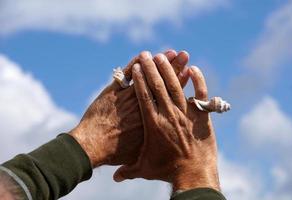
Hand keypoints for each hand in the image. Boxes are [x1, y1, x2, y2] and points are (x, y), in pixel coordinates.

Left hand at [70, 50, 189, 166]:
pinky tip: (141, 55)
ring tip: (169, 52)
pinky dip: (133, 64)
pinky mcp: (112, 92)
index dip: (179, 81)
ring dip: (157, 63)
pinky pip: (124, 74)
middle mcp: (141, 104)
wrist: (92, 146)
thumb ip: (151, 144)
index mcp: (152, 117)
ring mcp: (126, 96)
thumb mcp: (139, 152)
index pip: (169, 95)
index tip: (188, 70)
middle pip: (161, 81)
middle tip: (184, 54)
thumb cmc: (116, 153)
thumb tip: (163, 145)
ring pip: (145, 75)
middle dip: (174, 66)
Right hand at [113, 53, 219, 191]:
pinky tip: (193, 69)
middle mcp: (169, 115)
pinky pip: (199, 93)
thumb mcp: (145, 169)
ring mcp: (186, 114)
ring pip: (176, 86)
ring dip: (170, 69)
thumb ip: (128, 170)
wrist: (194, 175)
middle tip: (149, 54)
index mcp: (153, 124)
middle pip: (159, 86)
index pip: (144, 95)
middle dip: (152, 68)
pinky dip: (197, 80)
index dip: (140, 79)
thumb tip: (115, 177)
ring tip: (165, 56)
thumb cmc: (167, 171)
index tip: (138, 66)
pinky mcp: (200, 115)